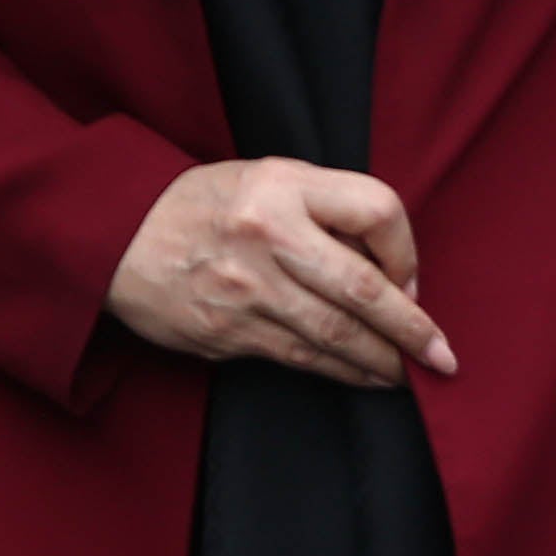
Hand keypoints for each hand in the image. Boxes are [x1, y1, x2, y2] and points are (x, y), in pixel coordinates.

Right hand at [108, 157, 456, 389]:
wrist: (114, 235)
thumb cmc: (201, 204)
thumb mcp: (263, 177)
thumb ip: (324, 208)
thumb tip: (392, 268)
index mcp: (280, 184)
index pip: (377, 209)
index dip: (407, 251)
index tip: (410, 278)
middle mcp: (266, 233)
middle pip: (364, 288)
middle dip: (413, 330)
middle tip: (442, 356)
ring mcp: (246, 287)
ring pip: (337, 336)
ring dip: (384, 362)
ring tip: (410, 375)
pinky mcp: (227, 331)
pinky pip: (302, 359)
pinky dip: (343, 372)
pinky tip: (364, 377)